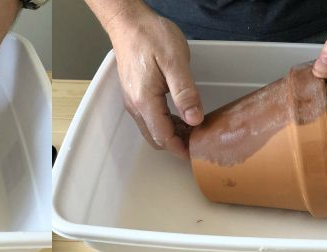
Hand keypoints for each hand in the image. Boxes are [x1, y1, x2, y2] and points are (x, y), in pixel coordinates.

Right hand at [106, 2, 200, 158]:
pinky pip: (149, 119)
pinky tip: (179, 115)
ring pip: (152, 130)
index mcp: (145, 101)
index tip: (195, 153)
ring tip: (192, 129)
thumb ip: (185, 92)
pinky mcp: (135, 96)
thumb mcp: (175, 62)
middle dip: (176, 144)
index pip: (163, 136)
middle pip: (156, 138)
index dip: (180, 148)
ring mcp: (133, 102)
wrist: (128, 23)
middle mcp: (136, 107)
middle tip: (197, 141)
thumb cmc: (150, 36)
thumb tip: (195, 118)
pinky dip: (165, 123)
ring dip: (171, 134)